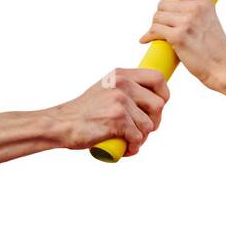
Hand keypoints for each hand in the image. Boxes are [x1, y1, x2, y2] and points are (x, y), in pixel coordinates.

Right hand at [51, 68, 168, 156]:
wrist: (61, 124)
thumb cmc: (84, 113)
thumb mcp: (105, 89)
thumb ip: (125, 89)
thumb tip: (153, 99)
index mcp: (121, 74)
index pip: (158, 78)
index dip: (164, 96)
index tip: (157, 110)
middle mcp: (122, 83)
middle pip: (159, 104)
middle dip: (155, 122)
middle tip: (143, 131)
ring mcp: (120, 100)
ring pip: (148, 125)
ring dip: (142, 138)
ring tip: (129, 142)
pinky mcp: (117, 119)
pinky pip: (138, 137)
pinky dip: (134, 148)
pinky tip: (126, 149)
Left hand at [140, 0, 225, 87]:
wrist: (224, 69)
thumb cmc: (216, 51)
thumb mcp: (210, 21)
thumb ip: (195, 12)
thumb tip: (170, 11)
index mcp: (204, 1)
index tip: (166, 9)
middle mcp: (196, 8)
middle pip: (162, 4)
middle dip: (159, 16)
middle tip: (163, 29)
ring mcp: (187, 22)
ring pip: (156, 17)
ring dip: (154, 27)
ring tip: (159, 36)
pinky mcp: (178, 37)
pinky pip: (154, 31)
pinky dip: (148, 36)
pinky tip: (146, 40)